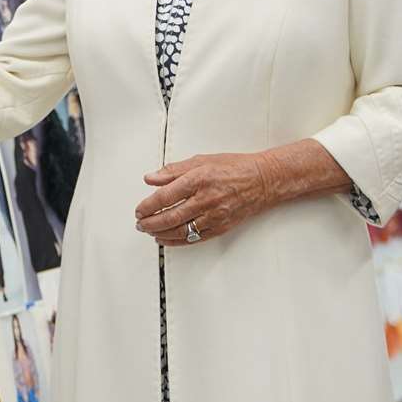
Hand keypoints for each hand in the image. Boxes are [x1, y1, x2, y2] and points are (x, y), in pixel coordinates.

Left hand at [135, 153, 273, 245]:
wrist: (262, 180)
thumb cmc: (233, 168)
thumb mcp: (200, 160)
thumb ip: (173, 170)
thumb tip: (151, 178)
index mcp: (199, 179)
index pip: (165, 196)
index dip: (148, 205)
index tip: (139, 209)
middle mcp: (206, 199)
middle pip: (170, 217)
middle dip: (150, 223)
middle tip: (140, 223)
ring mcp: (214, 216)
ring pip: (181, 230)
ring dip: (160, 233)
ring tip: (149, 231)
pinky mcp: (221, 227)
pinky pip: (195, 238)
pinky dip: (177, 241)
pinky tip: (166, 239)